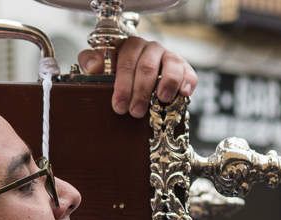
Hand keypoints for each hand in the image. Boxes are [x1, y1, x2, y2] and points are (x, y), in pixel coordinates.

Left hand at [78, 37, 197, 116]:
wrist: (144, 85)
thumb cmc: (121, 78)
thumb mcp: (102, 70)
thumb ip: (91, 63)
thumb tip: (94, 66)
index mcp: (129, 46)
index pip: (125, 59)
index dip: (122, 84)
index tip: (118, 105)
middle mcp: (150, 48)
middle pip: (146, 66)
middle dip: (140, 91)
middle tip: (135, 112)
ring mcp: (169, 57)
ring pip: (170, 67)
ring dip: (166, 84)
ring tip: (161, 100)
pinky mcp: (185, 69)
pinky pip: (189, 73)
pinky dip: (187, 83)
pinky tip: (183, 94)